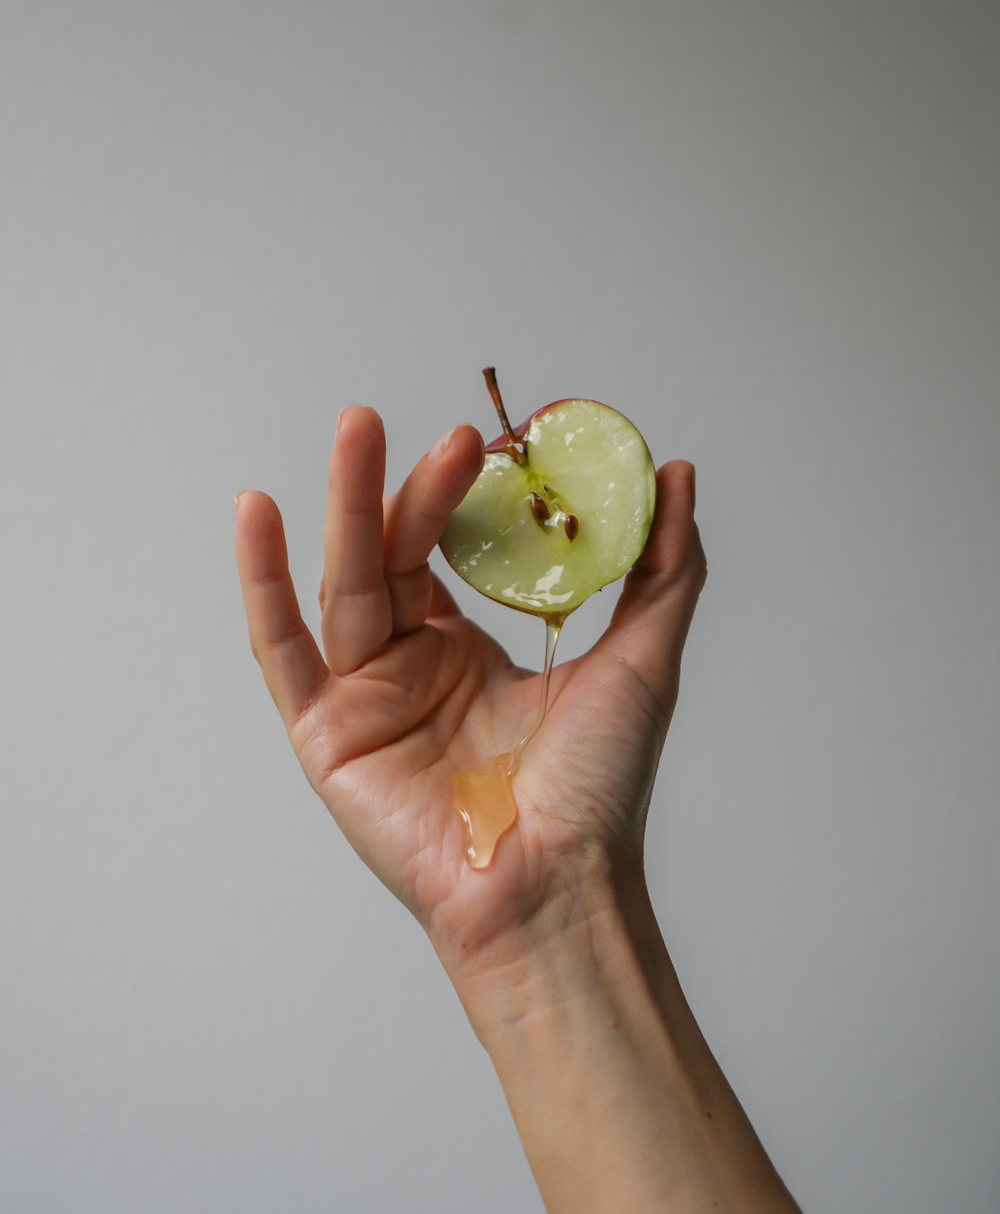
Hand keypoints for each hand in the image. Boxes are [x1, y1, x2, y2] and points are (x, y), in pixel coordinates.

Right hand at [235, 406, 706, 979]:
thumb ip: (660, 567)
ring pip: (345, 583)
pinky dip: (262, 584)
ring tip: (359, 429)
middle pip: (390, 554)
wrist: (563, 888)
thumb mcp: (640, 659)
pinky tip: (255, 514)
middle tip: (425, 425)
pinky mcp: (323, 735)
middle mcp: (408, 666)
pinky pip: (283, 650)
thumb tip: (672, 472)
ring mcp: (363, 698)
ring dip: (347, 505)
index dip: (457, 493)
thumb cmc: (599, 790)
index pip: (443, 550)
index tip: (484, 440)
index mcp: (465, 650)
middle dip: (403, 485)